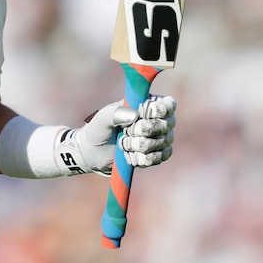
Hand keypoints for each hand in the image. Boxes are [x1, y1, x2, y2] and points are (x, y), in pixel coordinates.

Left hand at [53, 96, 175, 175]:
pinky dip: (142, 159)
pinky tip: (129, 156)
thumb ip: (116, 113)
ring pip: (162, 143)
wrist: (94, 153)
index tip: (142, 115)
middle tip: (126, 132)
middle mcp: (159, 120)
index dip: (159, 111)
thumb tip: (135, 115)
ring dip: (139, 146)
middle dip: (143, 131)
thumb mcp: (103, 118)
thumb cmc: (99, 129)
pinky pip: (159, 157)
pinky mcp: (157, 155)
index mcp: (148, 104)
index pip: (168, 104)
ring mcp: (161, 138)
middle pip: (166, 125)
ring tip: (123, 144)